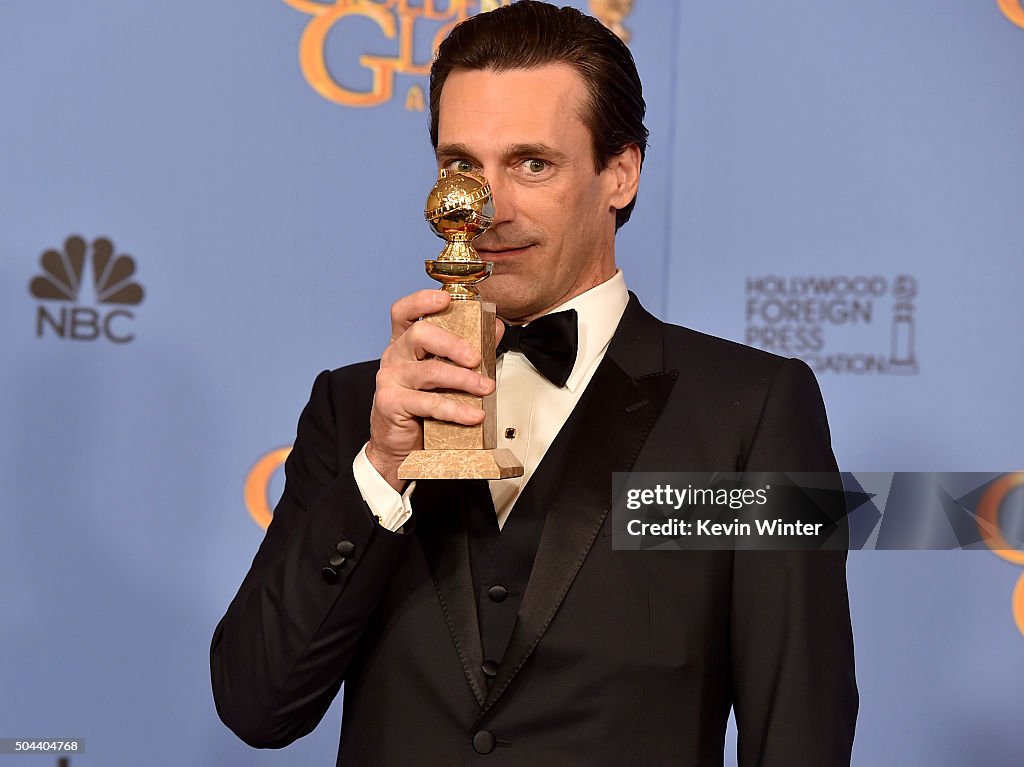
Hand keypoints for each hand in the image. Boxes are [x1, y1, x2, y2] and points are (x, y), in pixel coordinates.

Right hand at [366, 289, 503, 491]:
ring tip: (486, 389)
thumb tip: (496, 327)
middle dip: (453, 343)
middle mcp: (395, 356)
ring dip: (464, 380)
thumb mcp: (445, 374)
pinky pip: (429, 403)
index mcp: (405, 342)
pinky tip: (473, 414)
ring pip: (430, 371)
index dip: (422, 301)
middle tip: (476, 359)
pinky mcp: (391, 402)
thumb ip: (469, 350)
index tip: (445, 299)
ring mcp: (390, 378)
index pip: (404, 311)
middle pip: (420, 334)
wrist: (399, 444)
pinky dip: (456, 410)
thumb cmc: (420, 405)